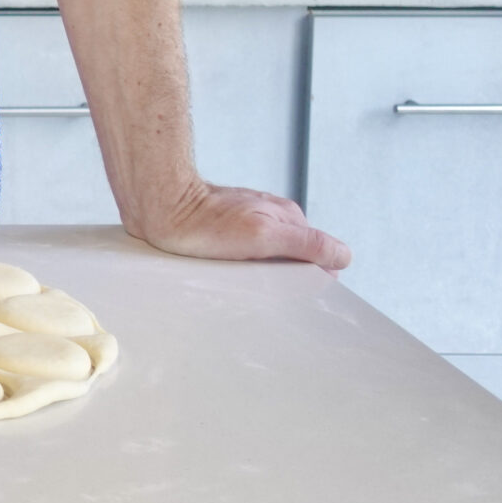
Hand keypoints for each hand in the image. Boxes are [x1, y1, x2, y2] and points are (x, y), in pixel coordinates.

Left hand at [126, 179, 351, 269]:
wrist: (158, 208)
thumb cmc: (205, 223)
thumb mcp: (264, 235)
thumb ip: (307, 244)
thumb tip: (344, 257)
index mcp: (288, 217)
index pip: (319, 254)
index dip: (312, 277)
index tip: (296, 294)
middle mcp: (271, 217)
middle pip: (293, 258)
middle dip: (286, 277)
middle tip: (265, 291)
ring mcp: (247, 223)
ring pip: (269, 259)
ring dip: (262, 275)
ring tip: (243, 283)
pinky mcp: (225, 232)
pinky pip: (244, 257)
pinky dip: (242, 269)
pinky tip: (228, 275)